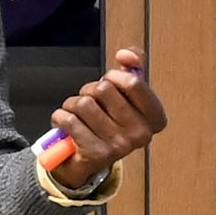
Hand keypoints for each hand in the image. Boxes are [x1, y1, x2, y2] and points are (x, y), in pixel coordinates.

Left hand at [43, 48, 168, 189]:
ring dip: (73, 104)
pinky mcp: (95, 154)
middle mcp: (141, 135)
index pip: (133, 82)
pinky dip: (60, 117)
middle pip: (104, 89)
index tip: (109, 80)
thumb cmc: (108, 121)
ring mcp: (119, 146)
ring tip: (78, 115)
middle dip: (90, 90)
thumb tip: (126, 54)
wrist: (88, 160)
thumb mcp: (126, 94)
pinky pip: (69, 119)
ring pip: (84, 103)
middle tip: (91, 103)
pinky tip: (65, 125)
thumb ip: (132, 67)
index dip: (114, 76)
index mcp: (155, 119)